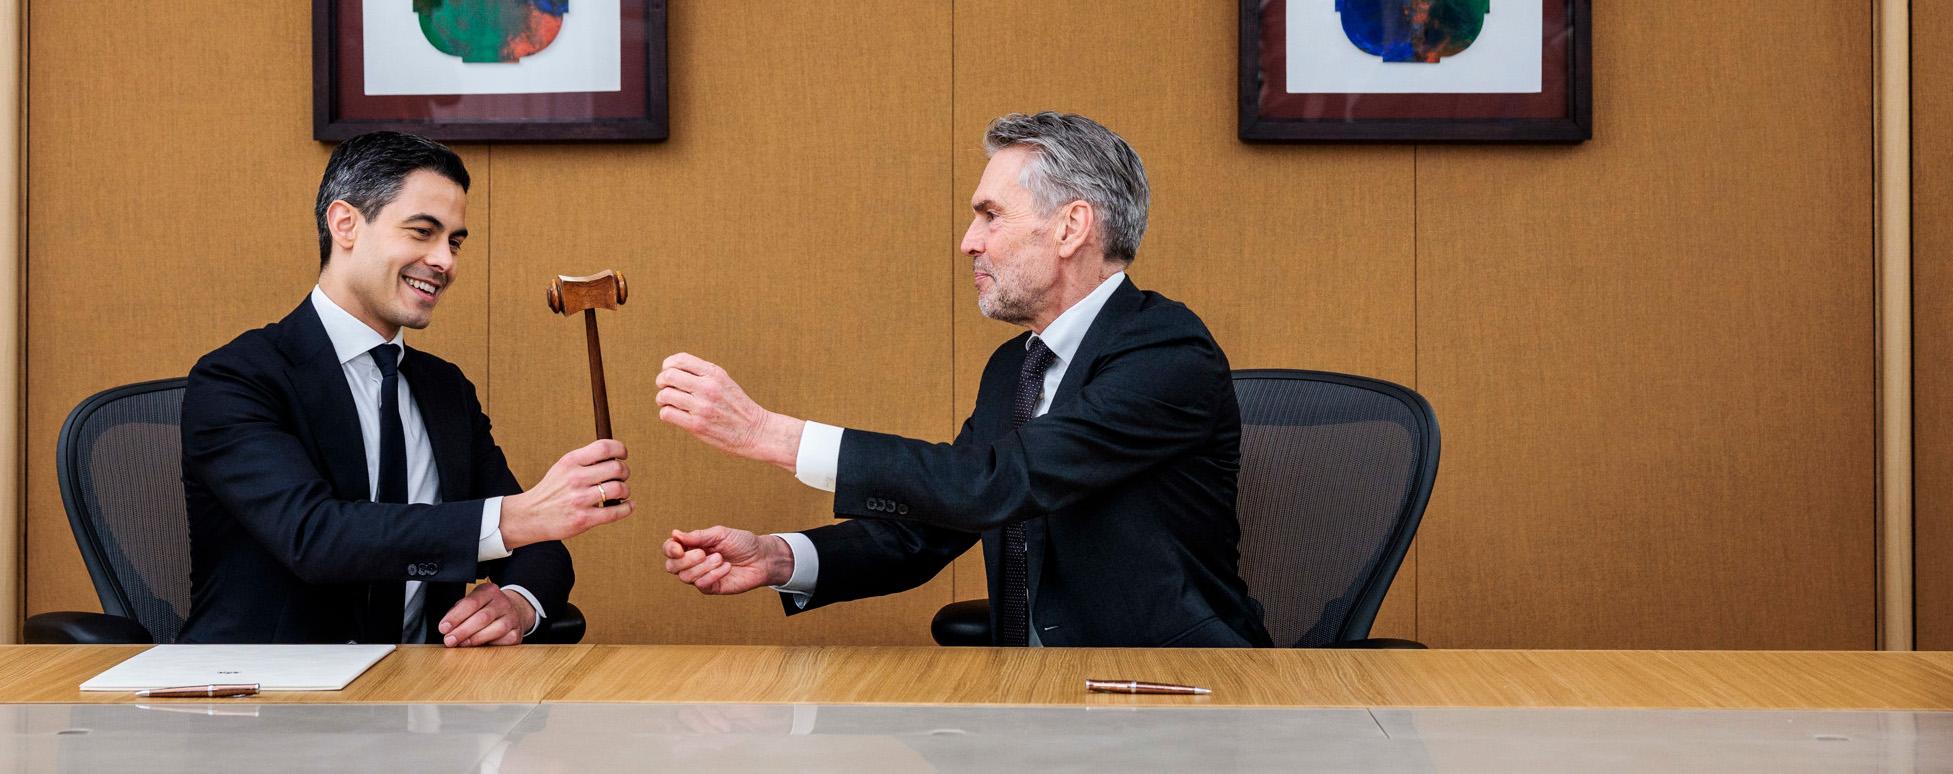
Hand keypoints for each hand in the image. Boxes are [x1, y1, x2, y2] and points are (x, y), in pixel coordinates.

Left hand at [437, 581, 534, 646]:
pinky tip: (481, 646)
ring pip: (496, 629)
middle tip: (450, 640)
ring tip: (462, 644)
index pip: (472, 602)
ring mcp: (512, 617)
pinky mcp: (517, 632)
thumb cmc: (486, 608)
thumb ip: (459, 612)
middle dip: (463, 630)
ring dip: (476, 639)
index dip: (456, 616)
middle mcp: (503, 602)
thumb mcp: (472, 603)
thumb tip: (446, 628)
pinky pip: (505, 640)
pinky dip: (491, 644)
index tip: (444, 628)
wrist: (514, 610)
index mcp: (489, 591)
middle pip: (483, 617)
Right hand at [501, 439, 632, 549]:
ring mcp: (580, 500)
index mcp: (571, 461)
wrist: (530, 516)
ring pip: (619, 489)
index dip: (620, 449)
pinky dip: (627, 508)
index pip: (604, 448)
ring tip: (620, 493)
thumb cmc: (552, 490)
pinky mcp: (584, 519)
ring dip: (625, 490)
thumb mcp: (563, 468)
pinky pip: (616, 512)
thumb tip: (616, 455)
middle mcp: (575, 478)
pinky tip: (628, 505)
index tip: (623, 455)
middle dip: (625, 472)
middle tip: (621, 477)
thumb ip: (586, 460)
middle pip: (616, 468)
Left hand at [656, 353, 802, 471]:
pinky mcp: (697, 426)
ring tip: (668, 403)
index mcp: (715, 374)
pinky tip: (674, 415)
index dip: (668, 365)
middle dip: (661, 381)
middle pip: (668, 376)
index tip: (669, 373)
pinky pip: (667, 414)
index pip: (679, 360)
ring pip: (665, 395)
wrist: (756, 432)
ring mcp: (702, 407)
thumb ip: (702, 374)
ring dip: (662, 399)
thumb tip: (670, 371)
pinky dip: (666, 413)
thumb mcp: (724, 382)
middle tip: (665, 388)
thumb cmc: (737, 407)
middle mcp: (708, 388)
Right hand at [662, 526, 794, 594]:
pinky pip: (701, 585)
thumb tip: (674, 534)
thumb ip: (697, 536)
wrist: (761, 558)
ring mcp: (700, 576)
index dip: (669, 549)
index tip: (678, 548)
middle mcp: (692, 562)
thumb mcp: (720, 534)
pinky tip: (726, 568)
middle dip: (686, 560)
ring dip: (703, 566)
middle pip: (672, 566)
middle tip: (704, 553)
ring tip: (720, 558)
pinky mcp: (711, 588)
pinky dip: (713, 575)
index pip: (669, 549)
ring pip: (685, 577)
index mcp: (692, 546)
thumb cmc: (742, 543)